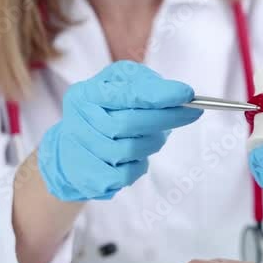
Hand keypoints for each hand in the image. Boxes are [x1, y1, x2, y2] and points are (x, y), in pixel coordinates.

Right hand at [37, 61, 201, 200]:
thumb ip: (144, 85)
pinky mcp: (89, 176)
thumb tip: (179, 94)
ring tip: (152, 135)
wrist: (70, 152)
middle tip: (192, 113)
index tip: (187, 94)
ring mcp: (81, 150)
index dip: (158, 95)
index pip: (126, 94)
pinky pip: (128, 173)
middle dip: (166, 117)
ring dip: (151, 142)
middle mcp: (79, 120)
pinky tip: (135, 156)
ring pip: (131, 149)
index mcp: (86, 94)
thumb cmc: (104, 114)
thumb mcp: (119, 88)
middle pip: (129, 123)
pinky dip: (139, 164)